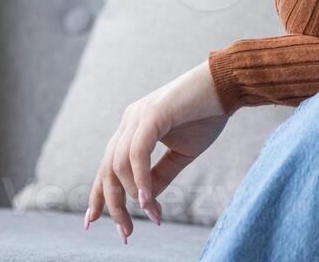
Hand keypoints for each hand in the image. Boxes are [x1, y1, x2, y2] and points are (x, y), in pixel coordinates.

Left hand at [85, 59, 229, 243]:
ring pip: (119, 164)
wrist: (227, 86)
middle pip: (108, 169)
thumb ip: (161, 175)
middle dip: (114, 205)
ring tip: (152, 214)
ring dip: (132, 195)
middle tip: (127, 233)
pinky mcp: (152, 114)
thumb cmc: (206, 115)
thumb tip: (145, 201)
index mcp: (132, 128)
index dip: (98, 195)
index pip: (107, 166)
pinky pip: (138, 152)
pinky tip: (148, 199)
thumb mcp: (181, 153)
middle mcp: (129, 121)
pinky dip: (140, 178)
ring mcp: (138, 115)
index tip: (91, 222)